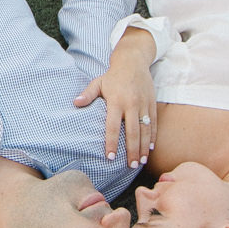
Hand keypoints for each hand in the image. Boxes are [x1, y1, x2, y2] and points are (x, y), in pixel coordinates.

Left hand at [75, 30, 157, 164]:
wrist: (133, 61)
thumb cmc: (113, 76)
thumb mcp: (98, 82)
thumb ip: (88, 94)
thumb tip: (75, 103)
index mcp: (116, 101)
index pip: (112, 126)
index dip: (111, 142)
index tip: (110, 157)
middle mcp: (131, 104)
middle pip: (132, 132)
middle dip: (132, 150)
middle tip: (131, 166)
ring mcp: (144, 105)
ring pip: (145, 130)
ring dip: (144, 147)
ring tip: (141, 162)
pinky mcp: (152, 104)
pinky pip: (154, 123)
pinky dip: (153, 136)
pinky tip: (150, 149)